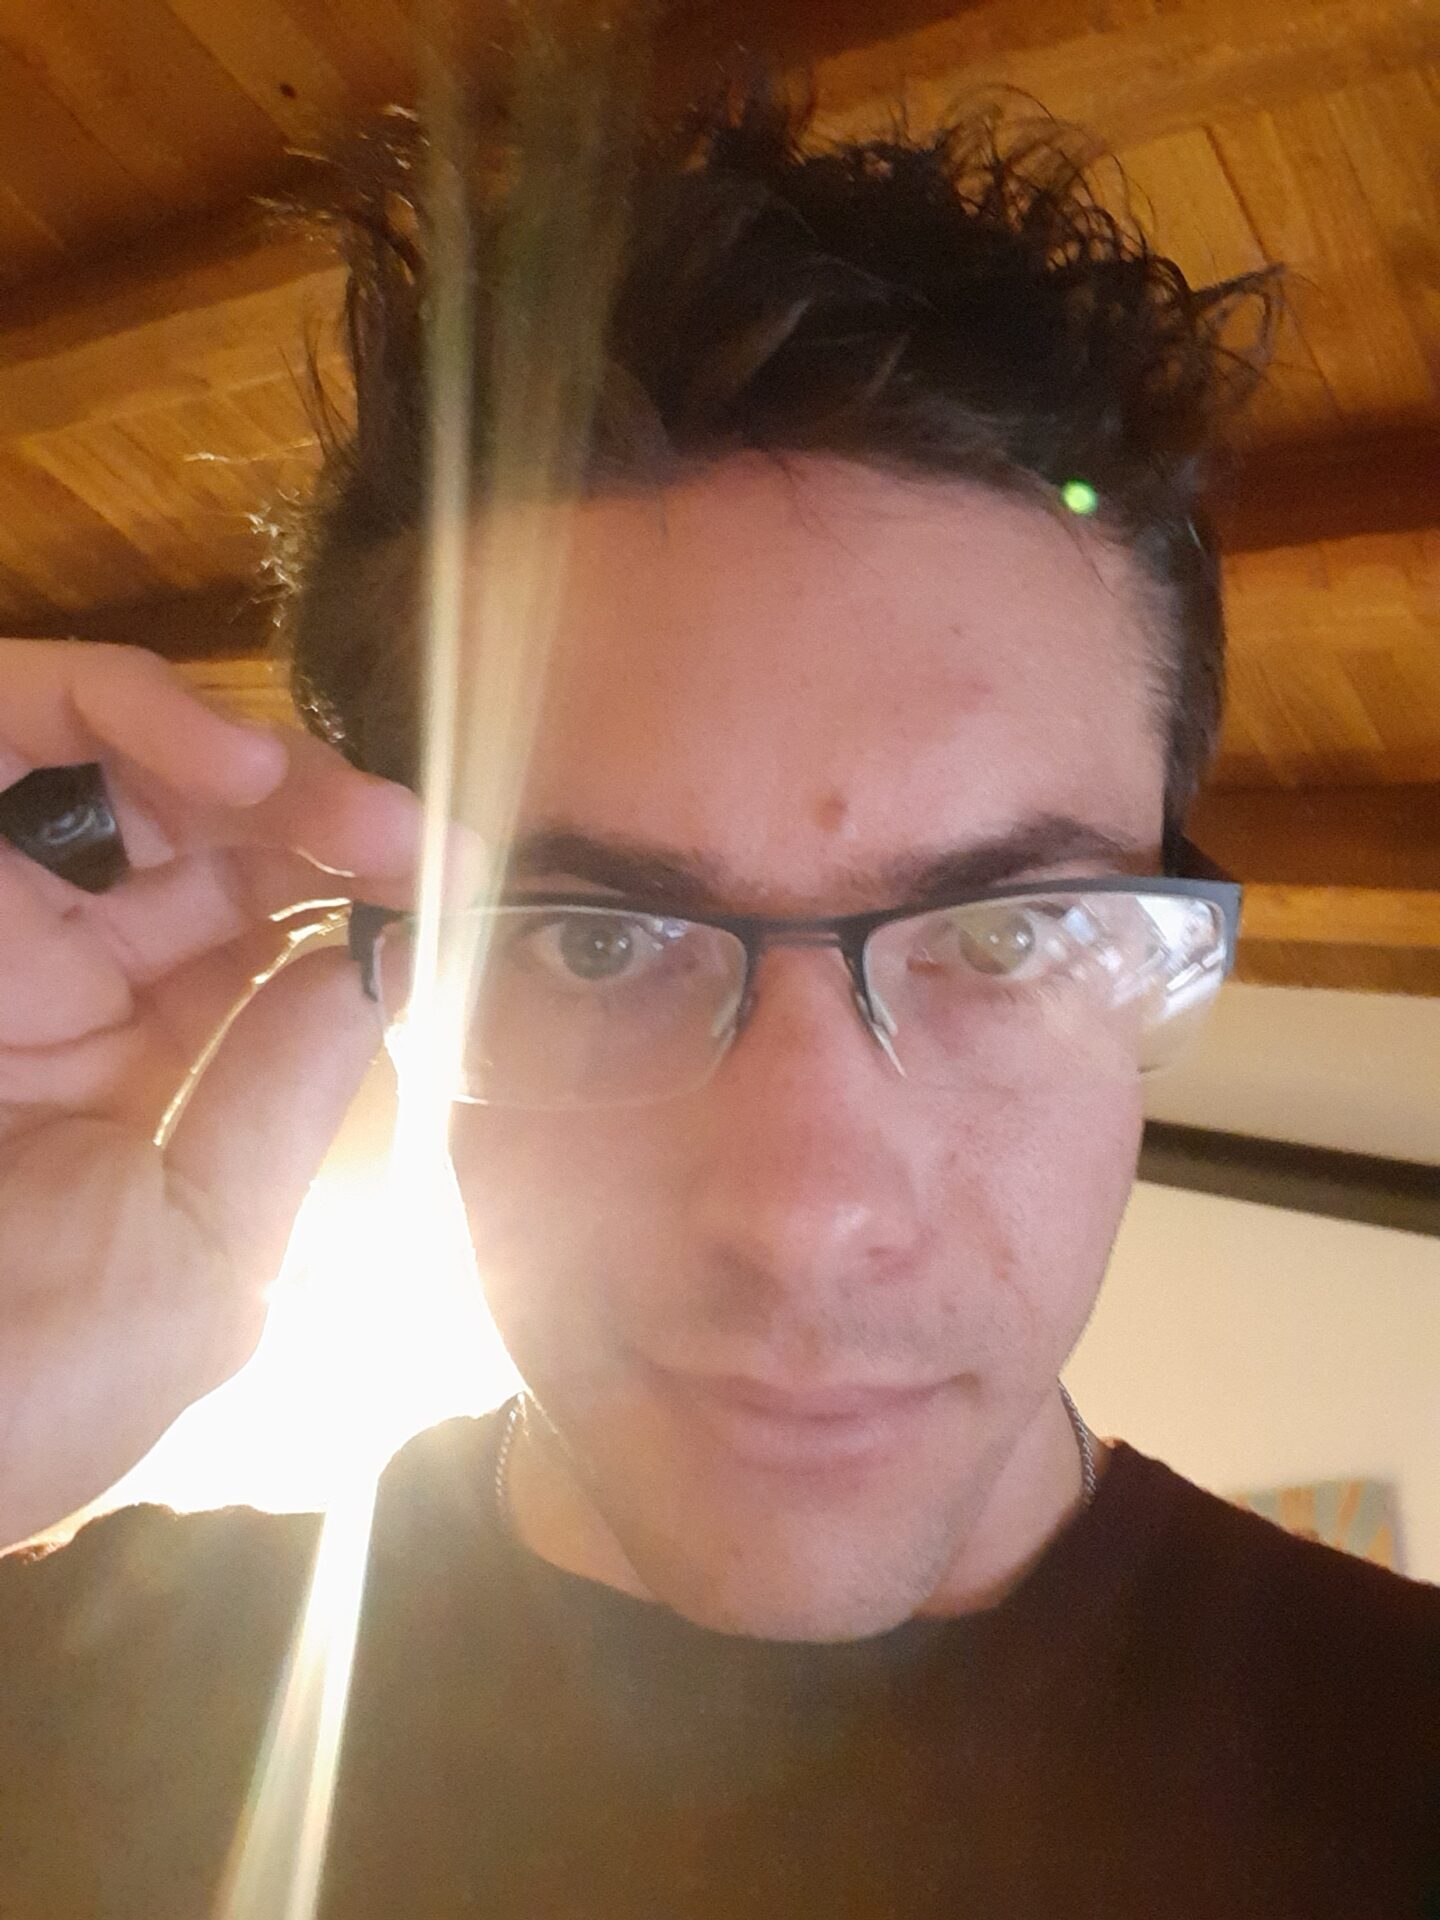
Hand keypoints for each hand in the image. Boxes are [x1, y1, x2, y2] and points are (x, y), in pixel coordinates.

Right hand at [0, 640, 426, 1545]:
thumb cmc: (26, 1387)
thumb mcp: (195, 1261)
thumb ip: (281, 1107)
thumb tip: (374, 973)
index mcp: (138, 1063)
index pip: (269, 935)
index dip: (366, 896)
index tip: (463, 881)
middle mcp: (66, 968)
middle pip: (219, 835)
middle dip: (333, 822)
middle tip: (425, 836)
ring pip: (137, 764)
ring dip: (265, 769)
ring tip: (363, 817)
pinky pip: (16, 718)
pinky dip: (129, 709)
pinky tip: (238, 772)